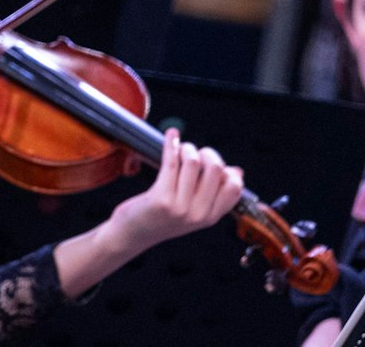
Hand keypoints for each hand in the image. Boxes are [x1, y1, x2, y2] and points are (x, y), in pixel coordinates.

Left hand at [105, 128, 243, 251]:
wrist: (132, 234)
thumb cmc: (161, 217)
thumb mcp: (192, 211)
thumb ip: (213, 195)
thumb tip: (237, 171)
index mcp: (210, 217)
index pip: (234, 188)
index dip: (227, 170)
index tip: (213, 163)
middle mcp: (199, 214)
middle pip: (215, 169)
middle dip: (206, 152)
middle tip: (192, 151)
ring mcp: (181, 208)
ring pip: (192, 162)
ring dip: (186, 148)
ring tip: (179, 148)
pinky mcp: (161, 199)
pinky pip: (170, 162)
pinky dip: (171, 144)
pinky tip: (171, 135)